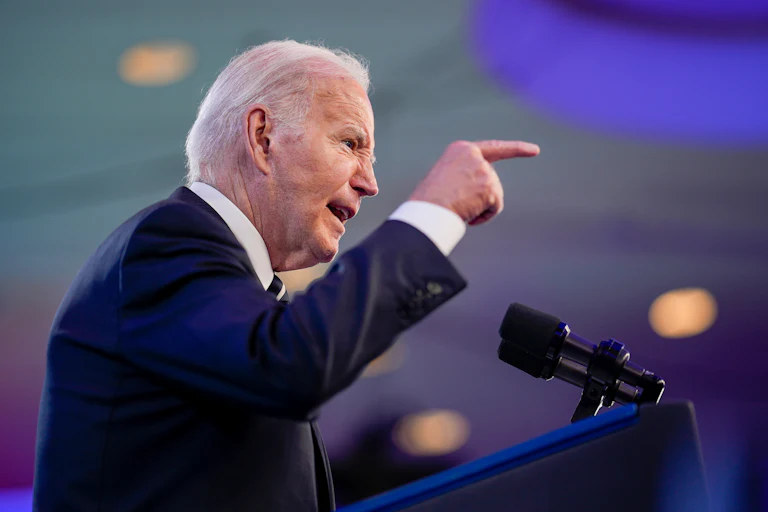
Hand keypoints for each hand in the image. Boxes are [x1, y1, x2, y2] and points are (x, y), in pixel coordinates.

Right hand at [409, 140, 539, 225]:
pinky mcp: (490, 187)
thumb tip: (483, 194)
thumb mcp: (445, 178)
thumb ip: (465, 176)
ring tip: (459, 208)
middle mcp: (474, 156)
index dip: (516, 149)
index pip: (494, 148)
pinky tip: (468, 215)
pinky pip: (495, 207)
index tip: (535, 150)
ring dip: (481, 207)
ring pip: (494, 195)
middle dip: (482, 197)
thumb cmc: (429, 200)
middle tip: (457, 203)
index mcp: (461, 149)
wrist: (427, 209)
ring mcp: (484, 171)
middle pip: (491, 180)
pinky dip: (484, 216)